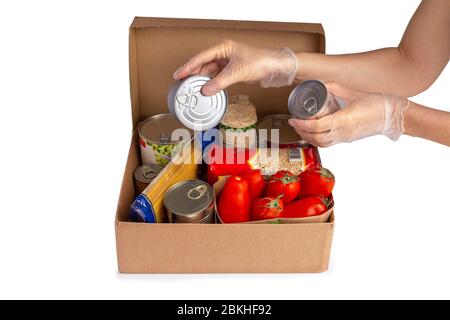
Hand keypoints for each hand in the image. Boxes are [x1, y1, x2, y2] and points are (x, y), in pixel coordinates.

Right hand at [173, 40, 297, 95]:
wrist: (274, 68)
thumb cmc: (260, 62)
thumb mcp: (237, 73)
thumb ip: (219, 82)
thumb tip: (205, 90)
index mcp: (223, 47)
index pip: (201, 57)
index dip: (189, 66)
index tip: (179, 74)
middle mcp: (224, 54)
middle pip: (203, 64)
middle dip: (193, 74)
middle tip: (182, 83)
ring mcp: (228, 63)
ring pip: (210, 72)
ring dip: (202, 80)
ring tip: (191, 88)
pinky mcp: (232, 72)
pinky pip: (217, 78)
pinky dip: (211, 84)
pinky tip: (205, 89)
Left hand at [288, 82, 409, 146]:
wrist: (393, 116)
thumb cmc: (377, 104)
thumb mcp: (354, 93)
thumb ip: (335, 88)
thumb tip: (321, 84)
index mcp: (343, 121)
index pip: (317, 127)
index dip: (302, 125)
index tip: (293, 119)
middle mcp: (343, 132)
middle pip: (316, 138)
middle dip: (302, 132)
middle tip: (293, 123)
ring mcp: (345, 138)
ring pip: (322, 144)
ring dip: (308, 138)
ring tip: (300, 129)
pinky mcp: (348, 139)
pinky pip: (329, 143)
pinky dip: (318, 140)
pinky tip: (313, 133)